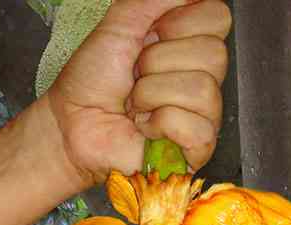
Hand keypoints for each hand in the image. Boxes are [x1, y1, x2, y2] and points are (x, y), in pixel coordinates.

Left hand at [46, 0, 231, 187]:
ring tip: (136, 104)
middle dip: (159, 61)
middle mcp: (203, 75)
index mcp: (187, 42)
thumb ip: (151, 1)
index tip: (152, 35)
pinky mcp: (199, 145)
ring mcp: (205, 112)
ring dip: (153, 94)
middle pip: (214, 52)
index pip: (218, 17)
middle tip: (137, 75)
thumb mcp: (116, 25)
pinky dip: (160, 124)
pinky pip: (196, 127)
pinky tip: (147, 128)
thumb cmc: (92, 81)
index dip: (182, 22)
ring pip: (202, 88)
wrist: (73, 123)